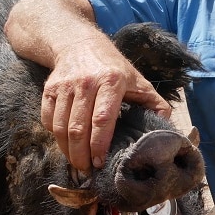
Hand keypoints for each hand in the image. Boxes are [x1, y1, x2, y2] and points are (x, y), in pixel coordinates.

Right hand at [41, 37, 170, 172]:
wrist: (80, 44)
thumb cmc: (114, 68)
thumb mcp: (139, 81)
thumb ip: (156, 105)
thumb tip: (167, 131)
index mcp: (111, 81)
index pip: (102, 119)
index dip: (100, 144)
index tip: (101, 162)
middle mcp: (86, 82)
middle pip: (78, 128)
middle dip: (81, 155)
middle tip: (87, 170)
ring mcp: (65, 86)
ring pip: (60, 127)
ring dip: (67, 151)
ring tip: (77, 163)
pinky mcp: (49, 89)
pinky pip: (48, 120)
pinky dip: (55, 137)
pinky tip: (66, 145)